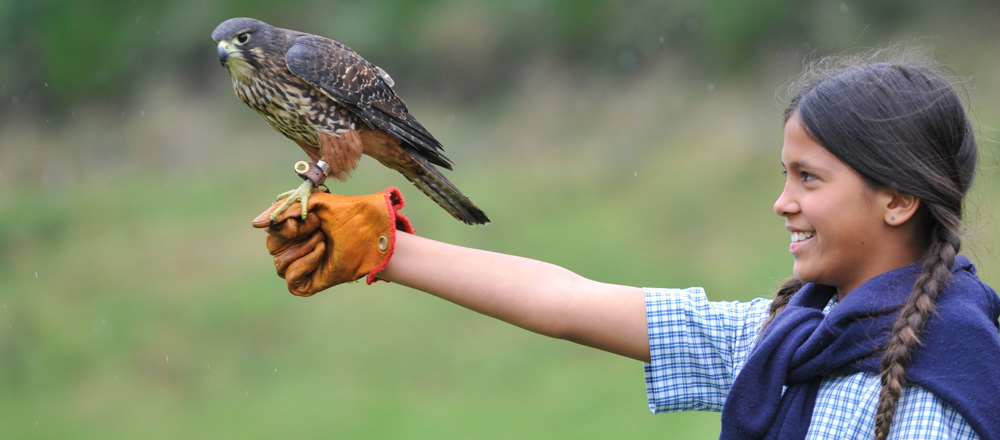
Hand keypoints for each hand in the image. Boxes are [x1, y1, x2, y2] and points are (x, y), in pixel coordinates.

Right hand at [251, 188, 413, 295]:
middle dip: (296, 236)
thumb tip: (254, 224)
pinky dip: (304, 265)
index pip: (271, 230)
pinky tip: (322, 254)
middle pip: (271, 247)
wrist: (373, 234)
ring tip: (324, 241)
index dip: (285, 225)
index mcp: (294, 229)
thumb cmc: (349, 216)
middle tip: (319, 228)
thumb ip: (283, 210)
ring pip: (279, 263)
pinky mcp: (308, 283)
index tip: (309, 218)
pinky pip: (289, 279)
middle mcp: (294, 248)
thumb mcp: (315, 205)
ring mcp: (301, 267)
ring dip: (302, 249)